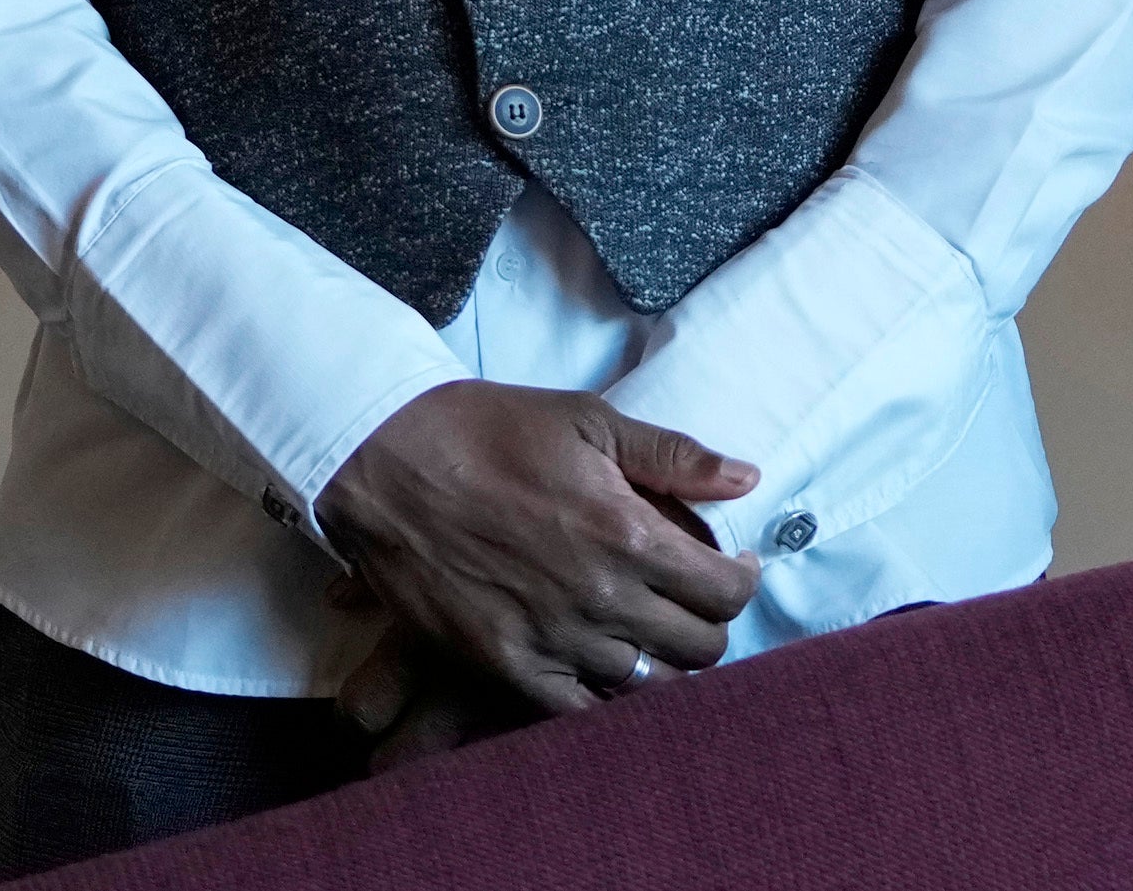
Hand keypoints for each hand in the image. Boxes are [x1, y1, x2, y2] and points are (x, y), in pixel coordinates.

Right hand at [317, 381, 764, 725]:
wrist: (384, 461)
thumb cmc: (488, 431)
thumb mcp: (589, 422)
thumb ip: (674, 456)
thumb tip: (748, 478)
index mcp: (628, 535)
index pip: (726, 592)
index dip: (742, 580)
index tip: (732, 564)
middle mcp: (599, 599)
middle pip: (698, 648)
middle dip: (709, 622)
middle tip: (692, 596)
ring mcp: (550, 641)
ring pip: (647, 686)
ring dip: (661, 659)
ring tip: (649, 627)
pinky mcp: (502, 667)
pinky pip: (578, 710)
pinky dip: (602, 694)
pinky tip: (601, 661)